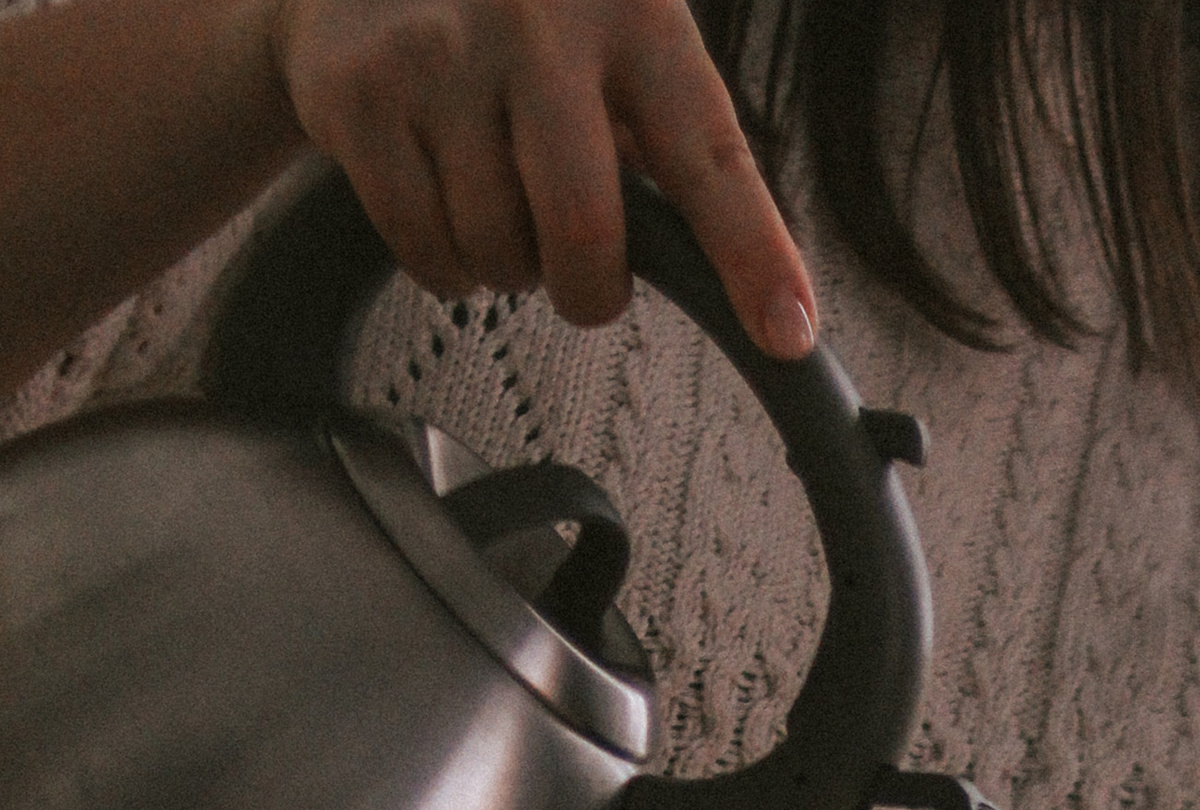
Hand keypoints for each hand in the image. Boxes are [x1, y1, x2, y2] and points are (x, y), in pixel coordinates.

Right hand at [266, 0, 817, 354]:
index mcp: (633, 10)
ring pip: (496, 253)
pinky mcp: (361, 89)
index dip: (753, 256)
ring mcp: (441, 48)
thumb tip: (754, 298)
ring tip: (492, 194)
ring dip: (504, 265)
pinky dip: (441, 263)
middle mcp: (539, 16)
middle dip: (585, 288)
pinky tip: (440, 195)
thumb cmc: (519, 26)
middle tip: (577, 272)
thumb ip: (669, 148)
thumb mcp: (613, 46)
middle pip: (582, 232)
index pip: (709, 156)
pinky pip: (424, 249)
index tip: (788, 337)